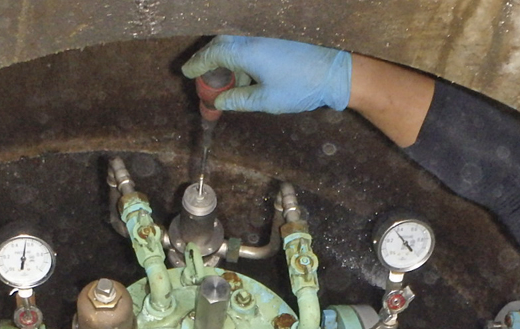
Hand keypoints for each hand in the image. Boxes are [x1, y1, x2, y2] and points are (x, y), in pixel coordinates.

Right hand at [181, 36, 351, 114]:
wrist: (334, 71)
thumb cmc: (300, 87)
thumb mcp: (265, 100)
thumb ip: (237, 100)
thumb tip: (219, 102)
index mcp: (245, 51)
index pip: (211, 54)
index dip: (196, 65)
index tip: (186, 73)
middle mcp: (251, 37)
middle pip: (220, 45)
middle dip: (209, 63)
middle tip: (204, 82)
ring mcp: (264, 35)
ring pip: (234, 44)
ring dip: (226, 62)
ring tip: (227, 86)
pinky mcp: (274, 37)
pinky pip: (248, 44)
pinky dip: (241, 58)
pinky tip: (246, 77)